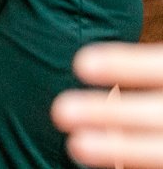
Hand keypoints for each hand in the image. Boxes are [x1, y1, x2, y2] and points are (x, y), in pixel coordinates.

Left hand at [53, 42, 162, 168]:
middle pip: (159, 112)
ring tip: (76, 145)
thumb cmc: (161, 92)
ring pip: (161, 151)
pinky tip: (112, 165)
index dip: (126, 65)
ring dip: (122, 148)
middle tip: (61, 112)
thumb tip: (83, 57)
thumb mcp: (160, 69)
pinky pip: (159, 164)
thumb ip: (146, 65)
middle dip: (112, 113)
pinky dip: (135, 163)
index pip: (160, 67)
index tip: (81, 64)